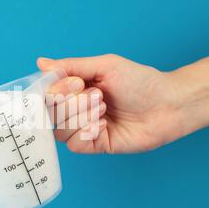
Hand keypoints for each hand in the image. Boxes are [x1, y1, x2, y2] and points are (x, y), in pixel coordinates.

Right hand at [37, 54, 182, 153]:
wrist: (167, 104)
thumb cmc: (140, 81)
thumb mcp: (105, 65)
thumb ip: (71, 66)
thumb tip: (41, 63)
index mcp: (76, 89)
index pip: (47, 94)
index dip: (56, 91)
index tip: (77, 83)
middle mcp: (77, 109)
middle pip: (51, 113)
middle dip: (73, 104)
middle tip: (99, 95)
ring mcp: (85, 129)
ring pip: (60, 130)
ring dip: (81, 117)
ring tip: (104, 108)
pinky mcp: (95, 145)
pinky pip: (75, 144)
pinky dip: (87, 133)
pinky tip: (104, 125)